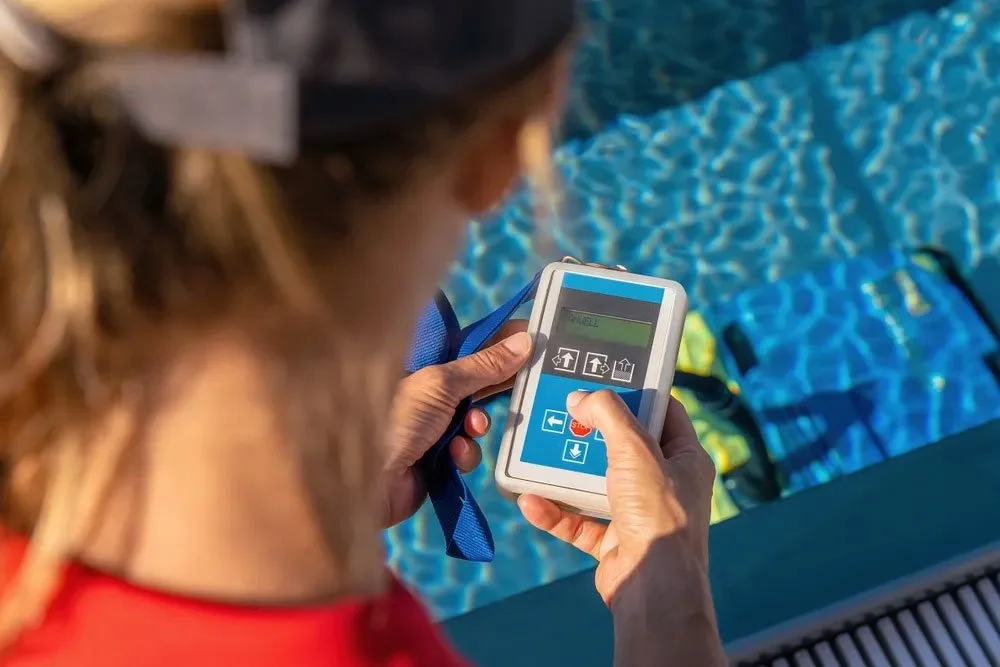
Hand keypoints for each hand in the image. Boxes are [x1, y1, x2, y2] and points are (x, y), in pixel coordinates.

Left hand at [383, 321, 531, 526]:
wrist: (369, 483)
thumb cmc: (396, 423)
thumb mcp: (441, 385)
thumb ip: (484, 365)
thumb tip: (524, 340)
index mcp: (422, 368)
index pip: (469, 348)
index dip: (499, 344)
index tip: (532, 338)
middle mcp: (428, 395)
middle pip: (476, 385)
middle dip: (496, 389)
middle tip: (527, 385)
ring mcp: (432, 429)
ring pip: (475, 422)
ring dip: (476, 426)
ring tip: (469, 430)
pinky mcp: (437, 462)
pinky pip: (467, 453)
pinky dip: (464, 455)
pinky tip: (453, 457)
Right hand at [517, 390, 715, 605]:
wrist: (652, 588)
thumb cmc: (658, 517)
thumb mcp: (634, 450)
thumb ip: (608, 415)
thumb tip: (582, 398)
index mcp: (685, 459)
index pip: (664, 413)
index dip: (637, 394)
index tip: (606, 380)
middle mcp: (665, 485)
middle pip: (623, 446)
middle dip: (590, 433)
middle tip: (564, 416)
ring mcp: (639, 515)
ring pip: (597, 483)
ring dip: (566, 473)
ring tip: (538, 456)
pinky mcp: (615, 542)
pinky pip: (579, 521)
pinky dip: (555, 512)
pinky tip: (531, 501)